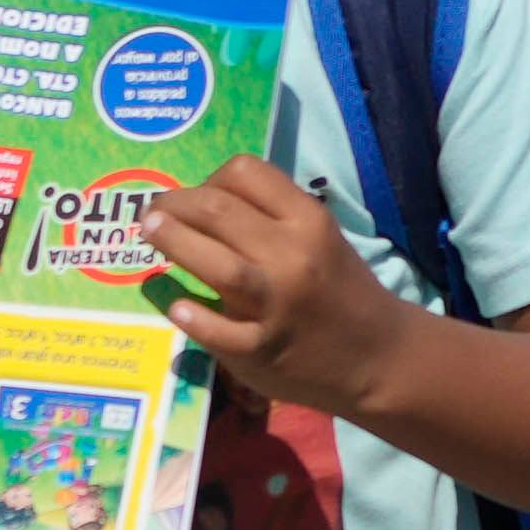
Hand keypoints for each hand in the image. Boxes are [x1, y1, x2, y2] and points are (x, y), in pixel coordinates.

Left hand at [144, 156, 420, 424]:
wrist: (379, 356)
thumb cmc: (341, 290)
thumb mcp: (319, 239)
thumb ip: (272, 218)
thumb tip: (203, 203)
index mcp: (308, 220)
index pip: (245, 173)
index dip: (208, 178)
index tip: (195, 196)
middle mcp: (292, 256)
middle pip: (218, 211)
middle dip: (175, 204)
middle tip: (153, 211)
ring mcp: (277, 305)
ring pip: (216, 264)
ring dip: (173, 242)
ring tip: (150, 232)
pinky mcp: (263, 350)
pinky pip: (219, 330)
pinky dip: (192, 316)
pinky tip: (175, 306)